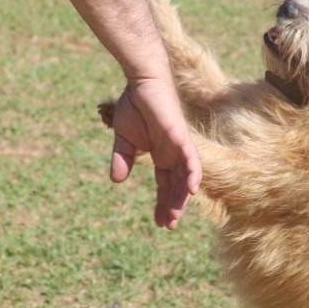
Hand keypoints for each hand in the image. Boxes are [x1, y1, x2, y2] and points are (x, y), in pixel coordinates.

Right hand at [108, 80, 201, 228]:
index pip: (165, 184)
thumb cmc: (134, 105)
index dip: (163, 203)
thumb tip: (116, 180)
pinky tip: (190, 191)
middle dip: (173, 206)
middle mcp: (173, 153)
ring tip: (174, 217)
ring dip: (181, 198)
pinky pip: (192, 159)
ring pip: (185, 177)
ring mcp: (179, 146)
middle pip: (177, 186)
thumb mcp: (124, 139)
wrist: (142, 81)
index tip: (159, 222)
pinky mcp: (181, 136)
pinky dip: (192, 175)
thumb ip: (122, 158)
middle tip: (168, 226)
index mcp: (161, 154)